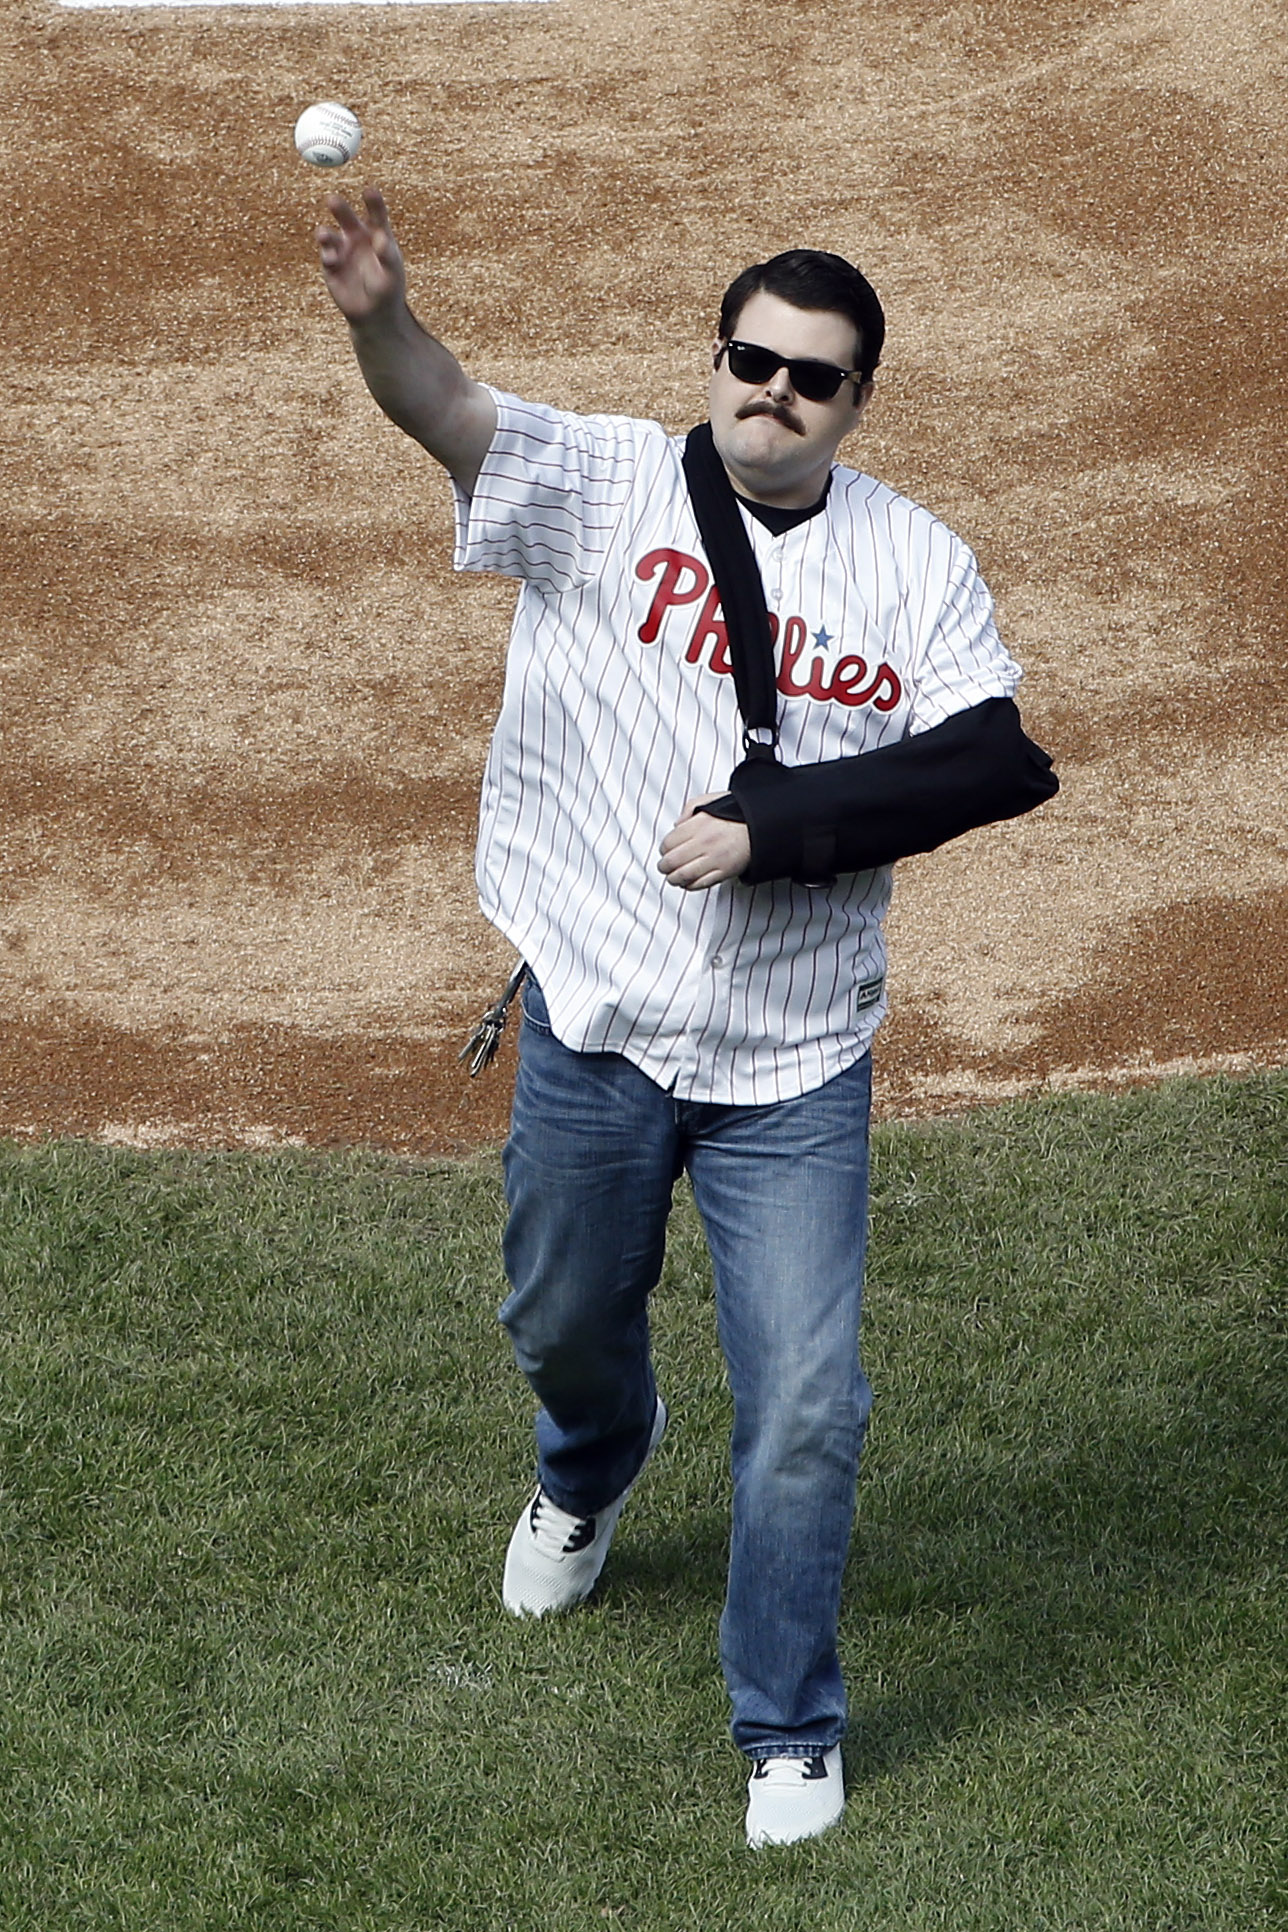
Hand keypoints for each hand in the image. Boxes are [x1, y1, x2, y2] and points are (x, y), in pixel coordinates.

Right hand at [315, 188, 405, 324]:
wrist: (374, 314)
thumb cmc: (388, 290)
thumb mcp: (392, 274)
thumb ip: (388, 256)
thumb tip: (381, 239)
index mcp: (377, 234)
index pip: (376, 214)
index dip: (373, 202)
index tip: (369, 191)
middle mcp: (357, 237)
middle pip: (346, 217)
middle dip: (339, 209)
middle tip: (332, 200)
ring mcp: (342, 250)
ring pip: (330, 235)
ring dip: (325, 234)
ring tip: (324, 235)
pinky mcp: (330, 265)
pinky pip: (326, 255)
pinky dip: (328, 255)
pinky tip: (333, 260)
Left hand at [657, 796, 751, 889]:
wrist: (761, 826)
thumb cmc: (738, 814)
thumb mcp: (711, 801)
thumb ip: (690, 810)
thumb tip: (676, 824)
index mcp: (699, 824)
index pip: (669, 842)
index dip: (663, 849)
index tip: (664, 851)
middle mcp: (705, 842)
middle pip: (672, 861)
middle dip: (664, 866)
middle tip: (664, 867)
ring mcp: (714, 859)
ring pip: (683, 875)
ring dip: (673, 878)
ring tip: (672, 877)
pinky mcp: (724, 872)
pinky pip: (700, 884)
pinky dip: (690, 886)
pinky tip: (687, 883)